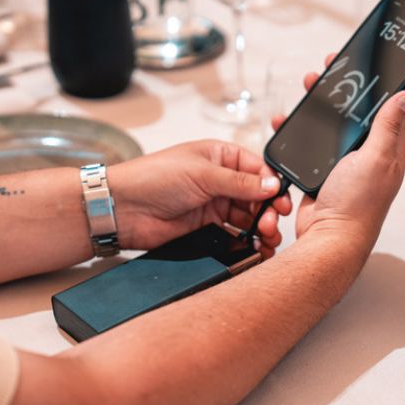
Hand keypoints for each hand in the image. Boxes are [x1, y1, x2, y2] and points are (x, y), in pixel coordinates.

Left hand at [108, 141, 291, 257]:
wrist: (123, 208)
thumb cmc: (153, 177)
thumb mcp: (202, 173)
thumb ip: (240, 182)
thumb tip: (272, 185)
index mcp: (221, 157)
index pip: (258, 169)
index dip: (273, 186)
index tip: (282, 202)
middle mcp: (220, 180)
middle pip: (257, 196)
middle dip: (268, 211)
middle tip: (270, 224)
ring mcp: (214, 204)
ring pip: (248, 217)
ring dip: (261, 228)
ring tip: (266, 239)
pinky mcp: (206, 227)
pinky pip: (234, 235)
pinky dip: (246, 242)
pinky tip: (254, 248)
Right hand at [272, 53, 404, 257]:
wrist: (329, 237)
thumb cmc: (357, 205)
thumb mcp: (376, 158)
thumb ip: (388, 126)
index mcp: (389, 148)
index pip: (385, 107)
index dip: (372, 84)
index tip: (357, 64)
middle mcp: (369, 154)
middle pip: (354, 113)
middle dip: (339, 91)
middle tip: (324, 74)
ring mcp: (345, 163)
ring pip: (331, 126)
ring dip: (317, 109)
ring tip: (305, 92)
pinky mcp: (323, 172)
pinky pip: (312, 146)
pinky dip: (299, 132)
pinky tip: (288, 124)